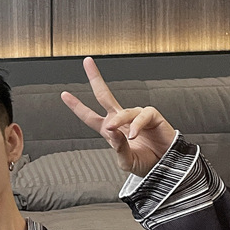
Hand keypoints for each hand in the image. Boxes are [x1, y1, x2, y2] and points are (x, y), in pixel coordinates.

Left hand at [61, 57, 176, 176]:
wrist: (165, 167)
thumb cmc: (145, 164)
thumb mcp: (126, 161)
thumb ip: (118, 148)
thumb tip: (112, 130)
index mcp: (110, 130)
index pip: (89, 116)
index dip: (77, 106)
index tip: (64, 94)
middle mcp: (120, 120)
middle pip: (104, 95)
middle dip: (95, 78)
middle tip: (87, 62)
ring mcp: (135, 116)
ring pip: (123, 112)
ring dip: (118, 122)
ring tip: (118, 132)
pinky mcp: (151, 115)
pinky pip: (141, 115)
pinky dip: (136, 125)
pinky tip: (134, 135)